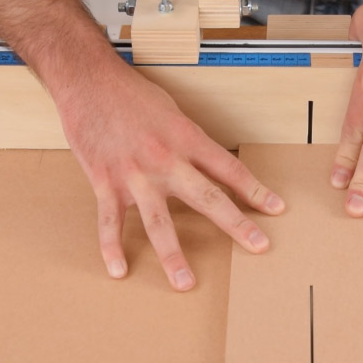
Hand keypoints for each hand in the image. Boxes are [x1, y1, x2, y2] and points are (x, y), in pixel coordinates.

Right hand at [56, 62, 284, 290]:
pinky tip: (120, 270)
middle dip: (235, 224)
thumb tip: (206, 165)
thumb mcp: (171, 110)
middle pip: (206, 197)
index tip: (276, 209)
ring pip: (159, 221)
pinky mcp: (104, 182)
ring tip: (186, 282)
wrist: (86, 80)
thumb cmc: (130, 93)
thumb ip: (188, 141)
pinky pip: (110, 222)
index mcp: (186, 138)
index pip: (229, 169)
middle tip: (258, 246)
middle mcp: (164, 159)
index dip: (255, 190)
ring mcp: (134, 174)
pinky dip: (112, 247)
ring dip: (173, 255)